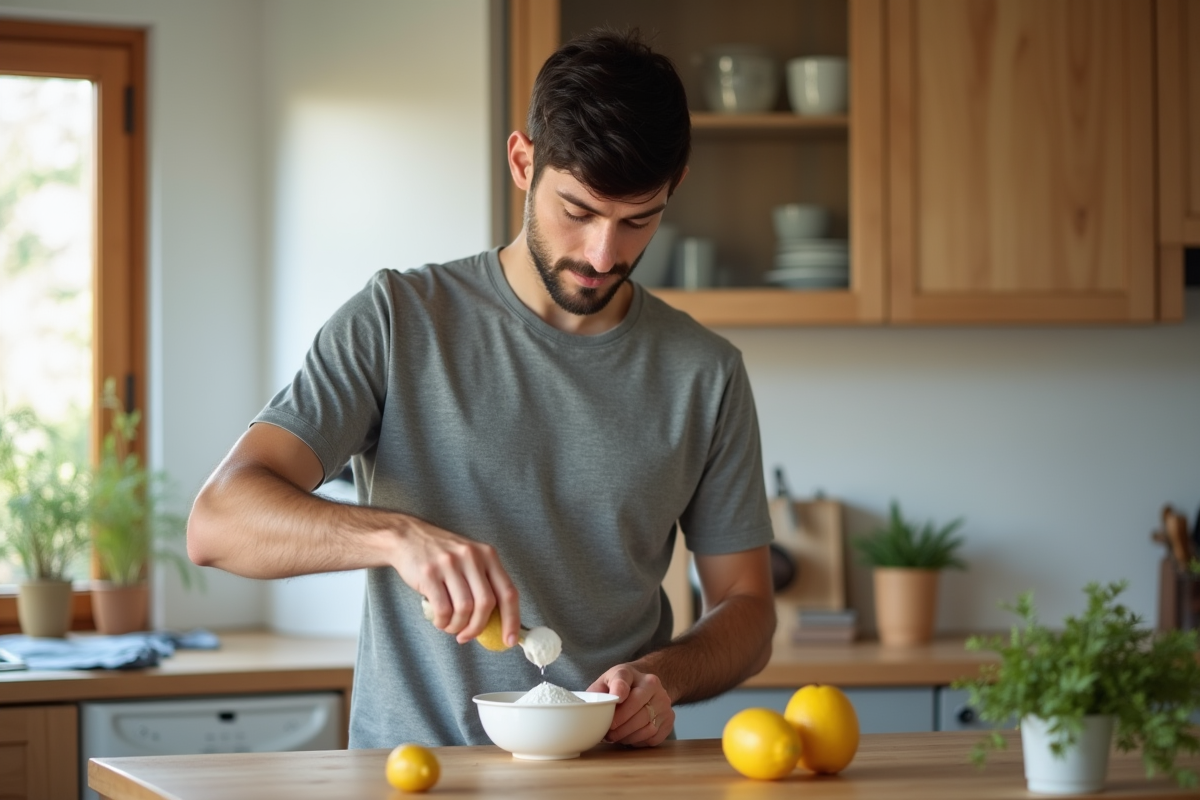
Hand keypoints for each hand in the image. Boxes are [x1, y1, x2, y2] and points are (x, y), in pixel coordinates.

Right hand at [392, 518, 519, 645]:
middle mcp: (472, 557)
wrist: (407, 537)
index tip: (510, 640)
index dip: (512, 619)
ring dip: (457, 626)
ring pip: (464, 609)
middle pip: (486, 604)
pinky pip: (443, 609)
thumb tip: (497, 623)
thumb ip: (484, 584)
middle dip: (478, 627)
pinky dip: (443, 622)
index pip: (508, 592)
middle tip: (467, 635)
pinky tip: (440, 620)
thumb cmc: (442, 555)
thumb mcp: (470, 559)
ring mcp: (450, 564)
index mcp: (488, 555)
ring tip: (450, 626)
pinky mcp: (429, 573)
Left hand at [587, 664, 673, 745]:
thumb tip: (590, 708)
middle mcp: (653, 686)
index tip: (616, 699)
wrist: (645, 686)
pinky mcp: (669, 719)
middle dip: (620, 725)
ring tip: (616, 736)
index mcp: (632, 673)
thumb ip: (597, 691)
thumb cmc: (621, 685)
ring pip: (647, 727)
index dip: (620, 690)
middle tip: (608, 733)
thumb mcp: (606, 681)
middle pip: (638, 710)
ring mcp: (664, 703)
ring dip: (628, 736)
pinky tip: (629, 736)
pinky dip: (638, 741)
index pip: (624, 681)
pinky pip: (653, 737)